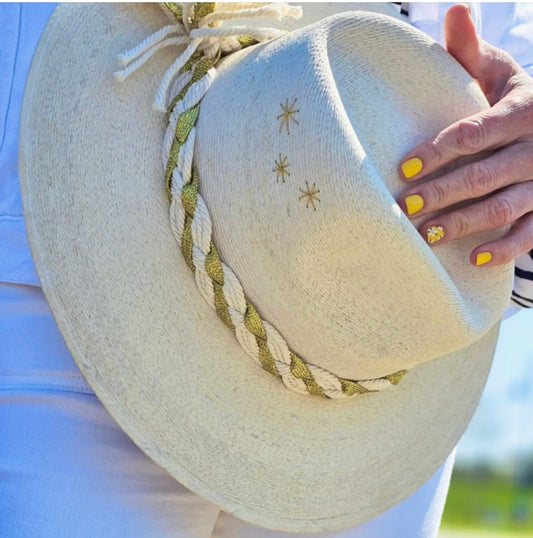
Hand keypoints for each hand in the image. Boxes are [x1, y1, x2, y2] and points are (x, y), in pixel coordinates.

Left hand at [398, 3, 532, 266]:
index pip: (477, 132)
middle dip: (443, 192)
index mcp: (524, 109)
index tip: (405, 167)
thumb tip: (455, 10)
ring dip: (465, 223)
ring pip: (505, 206)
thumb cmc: (516, 97)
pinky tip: (473, 258)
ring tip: (427, 235)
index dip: (441, 150)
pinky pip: (531, 233)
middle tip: (404, 206)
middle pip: (485, 174)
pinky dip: (505, 248)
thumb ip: (473, 51)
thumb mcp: (500, 71)